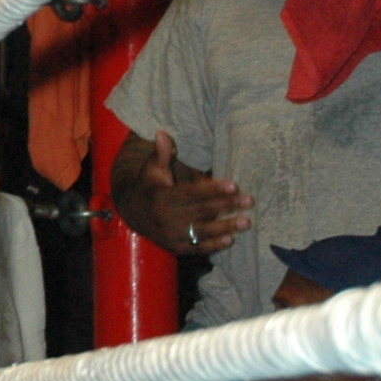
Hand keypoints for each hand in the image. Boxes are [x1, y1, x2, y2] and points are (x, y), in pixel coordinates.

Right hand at [120, 130, 250, 255]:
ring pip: (202, 231)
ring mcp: (171, 235)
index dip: (212, 188)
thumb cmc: (148, 188)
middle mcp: (166, 218)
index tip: (233, 184)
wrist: (131, 215)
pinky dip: (213, 245)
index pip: (191, 192)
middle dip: (227, 205)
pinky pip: (197, 247)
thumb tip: (162, 133)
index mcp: (161, 197)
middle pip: (202, 211)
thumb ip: (161, 154)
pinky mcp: (176, 247)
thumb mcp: (152, 170)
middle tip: (249, 200)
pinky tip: (229, 239)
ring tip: (246, 221)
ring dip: (226, 226)